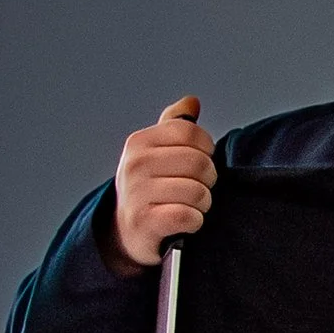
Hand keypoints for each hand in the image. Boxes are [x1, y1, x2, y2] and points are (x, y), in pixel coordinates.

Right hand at [111, 95, 216, 269]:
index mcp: (140, 142)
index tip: (198, 162)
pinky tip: (185, 222)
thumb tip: (192, 101)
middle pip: (200, 162)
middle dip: (208, 179)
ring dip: (203, 203)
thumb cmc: (150, 188)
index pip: (191, 133)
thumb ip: (175, 126)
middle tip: (196, 188)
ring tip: (190, 206)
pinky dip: (195, 222)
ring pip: (198, 191)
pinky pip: (189, 216)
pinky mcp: (145, 222)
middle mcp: (135, 164)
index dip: (206, 149)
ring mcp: (138, 193)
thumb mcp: (156, 153)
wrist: (125, 231)